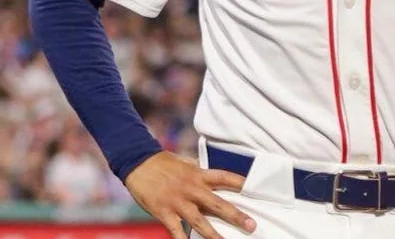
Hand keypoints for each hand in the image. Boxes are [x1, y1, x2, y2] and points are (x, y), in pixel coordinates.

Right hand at [124, 151, 256, 238]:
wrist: (138, 163)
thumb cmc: (164, 163)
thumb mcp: (186, 164)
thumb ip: (200, 173)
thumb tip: (215, 179)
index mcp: (198, 174)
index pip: (225, 178)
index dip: (241, 183)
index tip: (256, 190)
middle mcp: (192, 188)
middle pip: (218, 203)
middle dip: (236, 216)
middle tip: (252, 225)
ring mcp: (178, 202)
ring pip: (200, 221)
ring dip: (215, 235)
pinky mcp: (164, 212)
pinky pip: (176, 231)